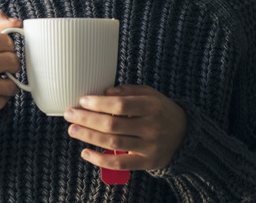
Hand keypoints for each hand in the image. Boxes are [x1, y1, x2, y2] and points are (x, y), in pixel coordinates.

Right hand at [0, 12, 21, 122]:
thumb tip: (18, 23)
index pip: (6, 41)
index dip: (9, 48)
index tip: (1, 53)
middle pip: (12, 61)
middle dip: (13, 66)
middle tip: (4, 70)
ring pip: (12, 84)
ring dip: (9, 85)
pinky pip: (6, 100)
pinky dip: (2, 99)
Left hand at [63, 84, 186, 170]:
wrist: (186, 135)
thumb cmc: (161, 110)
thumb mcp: (150, 94)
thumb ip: (129, 91)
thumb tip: (104, 92)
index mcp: (152, 106)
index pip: (121, 105)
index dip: (99, 103)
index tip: (82, 101)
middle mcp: (151, 127)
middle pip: (113, 124)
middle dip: (87, 119)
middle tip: (69, 115)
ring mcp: (149, 146)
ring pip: (113, 143)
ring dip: (89, 136)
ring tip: (73, 130)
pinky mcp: (147, 162)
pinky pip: (120, 163)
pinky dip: (100, 159)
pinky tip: (85, 152)